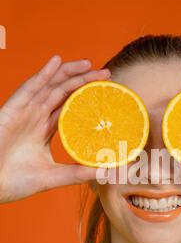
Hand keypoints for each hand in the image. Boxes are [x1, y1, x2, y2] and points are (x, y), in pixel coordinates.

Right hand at [0, 55, 109, 202]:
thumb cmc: (13, 182)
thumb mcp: (51, 176)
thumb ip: (75, 173)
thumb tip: (103, 172)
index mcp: (43, 129)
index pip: (69, 106)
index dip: (85, 96)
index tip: (105, 90)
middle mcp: (35, 116)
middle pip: (62, 91)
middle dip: (83, 80)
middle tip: (106, 73)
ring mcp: (24, 111)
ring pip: (50, 85)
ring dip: (68, 73)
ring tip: (89, 64)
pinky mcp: (12, 110)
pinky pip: (30, 87)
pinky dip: (43, 74)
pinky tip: (56, 61)